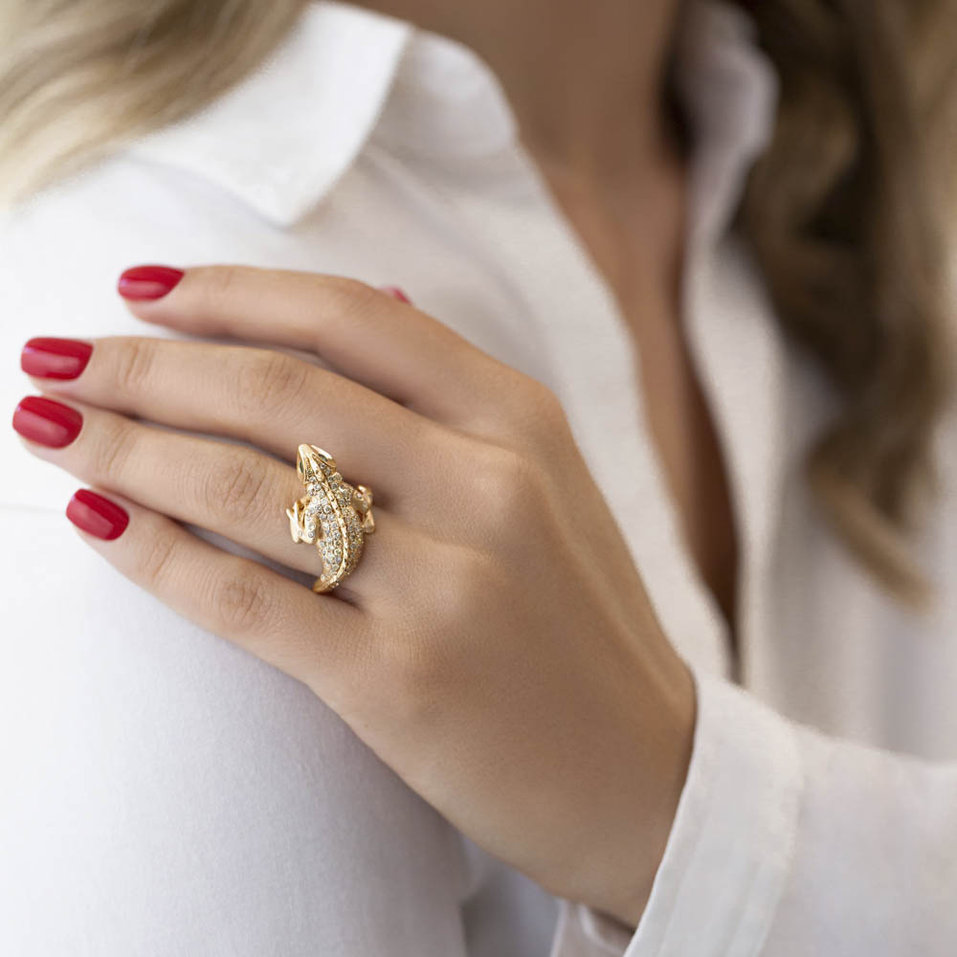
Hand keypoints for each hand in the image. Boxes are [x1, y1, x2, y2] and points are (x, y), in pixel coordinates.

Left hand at [14, 265, 695, 925]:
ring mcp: (451, 586)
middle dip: (146, 364)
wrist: (644, 773)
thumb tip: (368, 296)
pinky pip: (245, 600)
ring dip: (126, 446)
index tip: (139, 288)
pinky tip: (96, 521)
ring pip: (247, 489)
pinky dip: (154, 555)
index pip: (351, 318)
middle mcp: (492, 486)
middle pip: (282, 392)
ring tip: (48, 425)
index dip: (231, 292)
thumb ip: (455, 398)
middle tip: (55, 353)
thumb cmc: (580, 622)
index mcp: (523, 422)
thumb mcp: (549, 484)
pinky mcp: (403, 683)